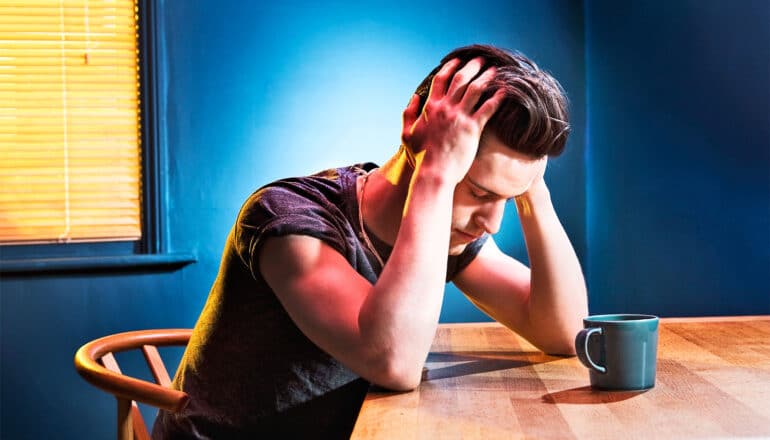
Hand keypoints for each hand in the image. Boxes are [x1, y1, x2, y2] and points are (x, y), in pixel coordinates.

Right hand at [401, 58, 503, 182]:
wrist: (434, 173)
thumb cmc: (420, 157)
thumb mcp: (407, 134)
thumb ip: (408, 113)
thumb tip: (414, 97)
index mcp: (430, 107)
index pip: (441, 80)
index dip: (450, 67)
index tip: (458, 60)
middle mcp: (446, 108)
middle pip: (460, 79)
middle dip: (472, 66)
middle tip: (481, 59)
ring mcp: (459, 117)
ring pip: (475, 89)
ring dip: (486, 77)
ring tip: (496, 70)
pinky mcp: (472, 128)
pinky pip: (487, 108)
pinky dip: (497, 97)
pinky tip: (506, 90)